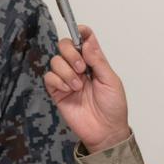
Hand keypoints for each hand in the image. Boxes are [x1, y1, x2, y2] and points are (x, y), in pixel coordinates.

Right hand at [43, 25, 129, 153]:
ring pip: (56, 61)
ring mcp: (67, 79)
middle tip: (81, 68)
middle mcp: (79, 68)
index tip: (80, 31)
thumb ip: (98, 61)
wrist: (105, 131)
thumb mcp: (111, 81)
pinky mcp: (58, 92)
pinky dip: (58, 81)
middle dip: (71, 53)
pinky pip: (49, 77)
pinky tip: (68, 90)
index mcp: (94, 62)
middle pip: (65, 46)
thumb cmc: (113, 108)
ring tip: (77, 85)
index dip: (80, 32)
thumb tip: (87, 42)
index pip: (84, 40)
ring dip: (66, 71)